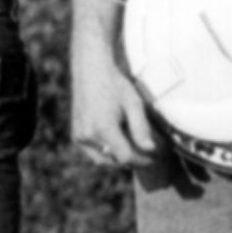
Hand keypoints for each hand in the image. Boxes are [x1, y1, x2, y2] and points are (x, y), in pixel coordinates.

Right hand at [69, 44, 160, 169]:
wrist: (91, 71)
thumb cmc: (115, 85)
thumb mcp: (134, 104)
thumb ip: (142, 129)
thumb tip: (150, 149)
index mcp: (104, 128)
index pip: (126, 157)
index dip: (143, 160)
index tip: (154, 158)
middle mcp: (89, 135)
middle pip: (115, 160)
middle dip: (132, 160)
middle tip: (147, 153)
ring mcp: (80, 136)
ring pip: (103, 160)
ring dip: (118, 158)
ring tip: (133, 147)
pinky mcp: (76, 135)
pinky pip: (93, 153)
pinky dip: (106, 152)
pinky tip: (117, 141)